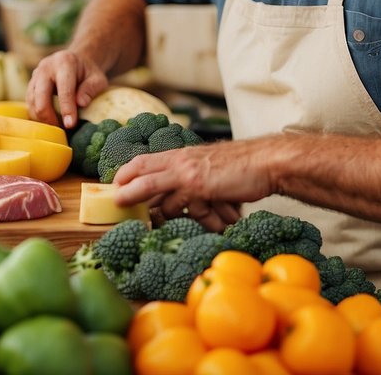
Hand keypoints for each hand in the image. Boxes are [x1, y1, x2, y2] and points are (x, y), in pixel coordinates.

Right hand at [26, 48, 106, 128]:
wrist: (76, 61)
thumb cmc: (88, 73)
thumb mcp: (97, 78)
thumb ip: (91, 89)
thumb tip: (81, 103)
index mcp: (65, 62)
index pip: (64, 89)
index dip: (67, 108)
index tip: (71, 124)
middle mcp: (46, 67)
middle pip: (41, 96)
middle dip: (49, 116)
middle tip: (60, 129)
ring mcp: (35, 75)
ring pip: (32, 101)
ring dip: (42, 118)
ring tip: (56, 127)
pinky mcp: (31, 85)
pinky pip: (29, 103)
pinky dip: (37, 115)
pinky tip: (48, 122)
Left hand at [113, 139, 281, 231]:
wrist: (265, 161)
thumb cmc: (242, 167)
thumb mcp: (209, 168)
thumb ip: (191, 178)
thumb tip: (178, 198)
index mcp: (181, 154)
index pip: (142, 160)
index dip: (126, 173)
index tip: (115, 186)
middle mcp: (180, 160)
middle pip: (139, 172)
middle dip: (125, 191)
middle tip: (116, 205)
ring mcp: (187, 173)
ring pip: (154, 193)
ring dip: (155, 214)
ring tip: (151, 226)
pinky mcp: (198, 186)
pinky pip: (180, 207)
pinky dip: (181, 219)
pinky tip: (197, 225)